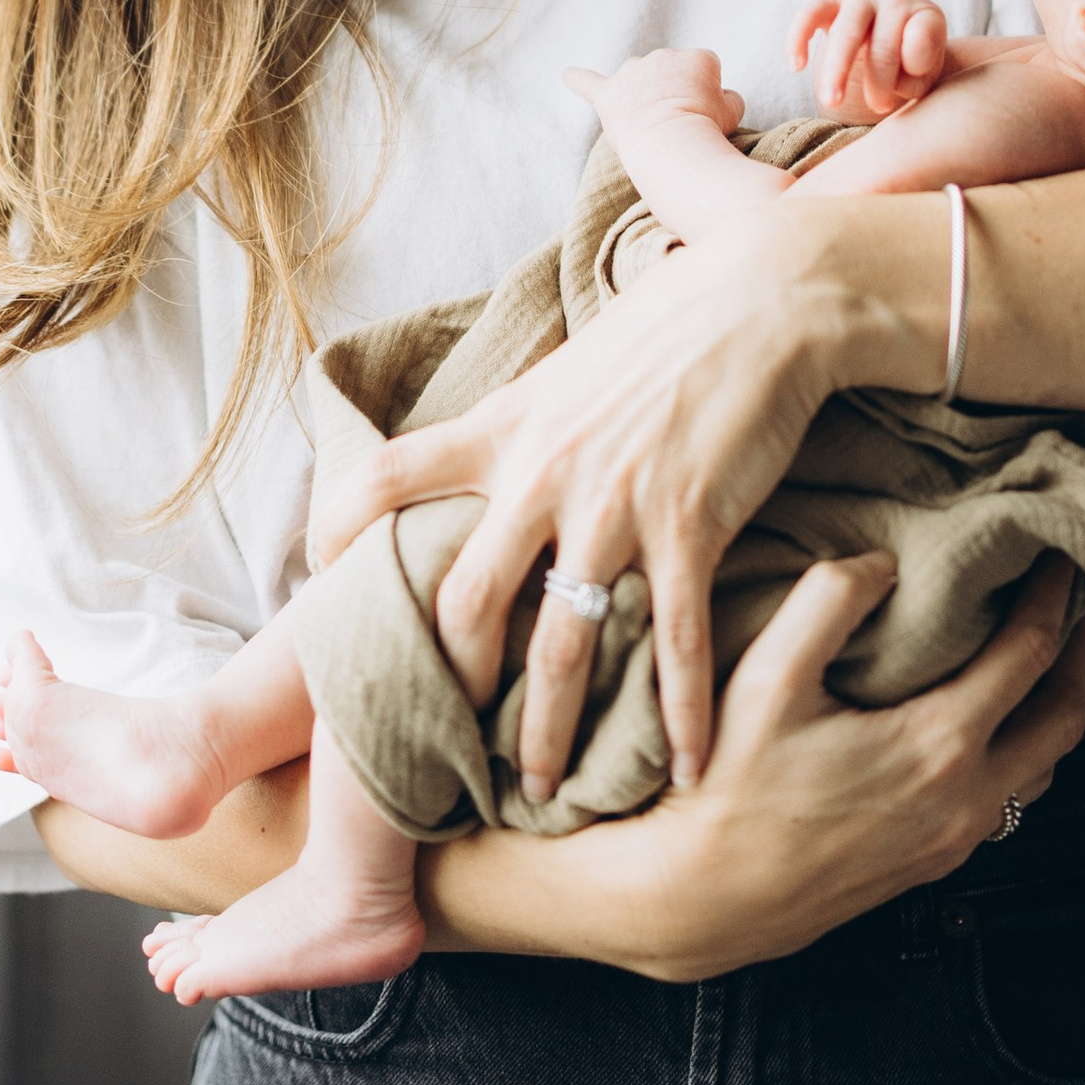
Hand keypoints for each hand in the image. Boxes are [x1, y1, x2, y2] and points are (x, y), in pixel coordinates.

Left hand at [331, 195, 941, 794]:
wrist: (764, 300)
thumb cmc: (670, 326)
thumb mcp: (569, 367)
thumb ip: (526, 422)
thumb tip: (494, 450)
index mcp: (504, 427)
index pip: (387, 476)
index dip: (339, 528)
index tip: (320, 577)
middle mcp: (543, 474)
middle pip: (467, 601)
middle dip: (455, 683)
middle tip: (451, 738)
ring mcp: (616, 507)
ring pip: (563, 643)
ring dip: (552, 727)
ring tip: (547, 785)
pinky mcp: (690, 527)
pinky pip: (677, 642)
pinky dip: (683, 714)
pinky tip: (690, 764)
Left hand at [564, 46, 745, 140]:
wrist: (672, 143)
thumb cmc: (707, 129)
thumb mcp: (734, 110)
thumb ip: (728, 97)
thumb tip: (721, 96)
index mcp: (697, 57)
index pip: (706, 70)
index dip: (708, 94)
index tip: (707, 114)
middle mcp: (663, 56)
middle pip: (669, 72)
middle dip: (675, 93)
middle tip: (682, 124)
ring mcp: (632, 72)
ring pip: (637, 78)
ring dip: (643, 94)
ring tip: (653, 123)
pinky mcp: (608, 94)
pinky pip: (588, 82)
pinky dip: (578, 79)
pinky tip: (568, 75)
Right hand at [585, 548, 1084, 980]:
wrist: (704, 899)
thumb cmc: (730, 789)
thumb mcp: (768, 677)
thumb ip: (828, 601)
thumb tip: (882, 561)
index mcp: (938, 746)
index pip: (1030, 655)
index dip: (1054, 597)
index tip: (1059, 556)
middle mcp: (964, 800)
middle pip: (1064, 719)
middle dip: (1080, 655)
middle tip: (1077, 605)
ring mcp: (953, 840)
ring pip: (1042, 770)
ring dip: (1055, 709)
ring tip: (1041, 661)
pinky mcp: (932, 864)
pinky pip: (1007, 802)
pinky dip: (1022, 753)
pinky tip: (988, 728)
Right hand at [794, 0, 948, 120]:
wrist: (888, 38)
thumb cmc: (910, 64)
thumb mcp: (927, 73)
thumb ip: (921, 74)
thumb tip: (906, 65)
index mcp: (924, 15)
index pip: (923, 39)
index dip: (918, 68)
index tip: (911, 92)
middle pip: (882, 43)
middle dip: (878, 82)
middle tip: (877, 108)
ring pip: (846, 32)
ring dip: (837, 70)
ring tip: (831, 101)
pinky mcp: (829, 1)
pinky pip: (810, 13)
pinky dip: (799, 38)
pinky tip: (796, 66)